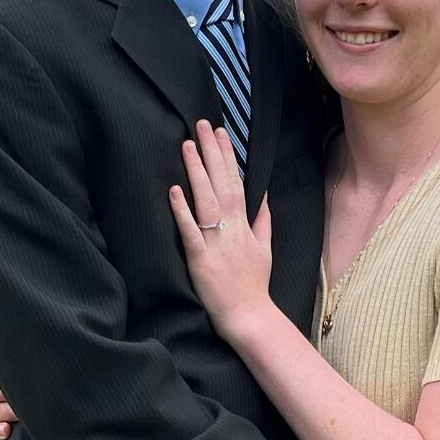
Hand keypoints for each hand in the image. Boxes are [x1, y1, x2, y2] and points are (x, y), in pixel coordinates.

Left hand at [168, 121, 274, 339]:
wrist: (250, 315)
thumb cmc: (254, 283)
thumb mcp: (266, 248)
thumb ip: (263, 219)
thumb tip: (262, 194)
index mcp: (245, 224)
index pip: (236, 181)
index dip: (228, 156)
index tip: (221, 132)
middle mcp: (232, 228)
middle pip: (221, 183)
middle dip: (211, 152)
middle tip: (201, 125)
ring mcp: (217, 242)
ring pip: (206, 201)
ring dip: (196, 172)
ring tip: (187, 146)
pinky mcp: (201, 259)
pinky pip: (191, 232)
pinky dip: (183, 211)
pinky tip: (174, 191)